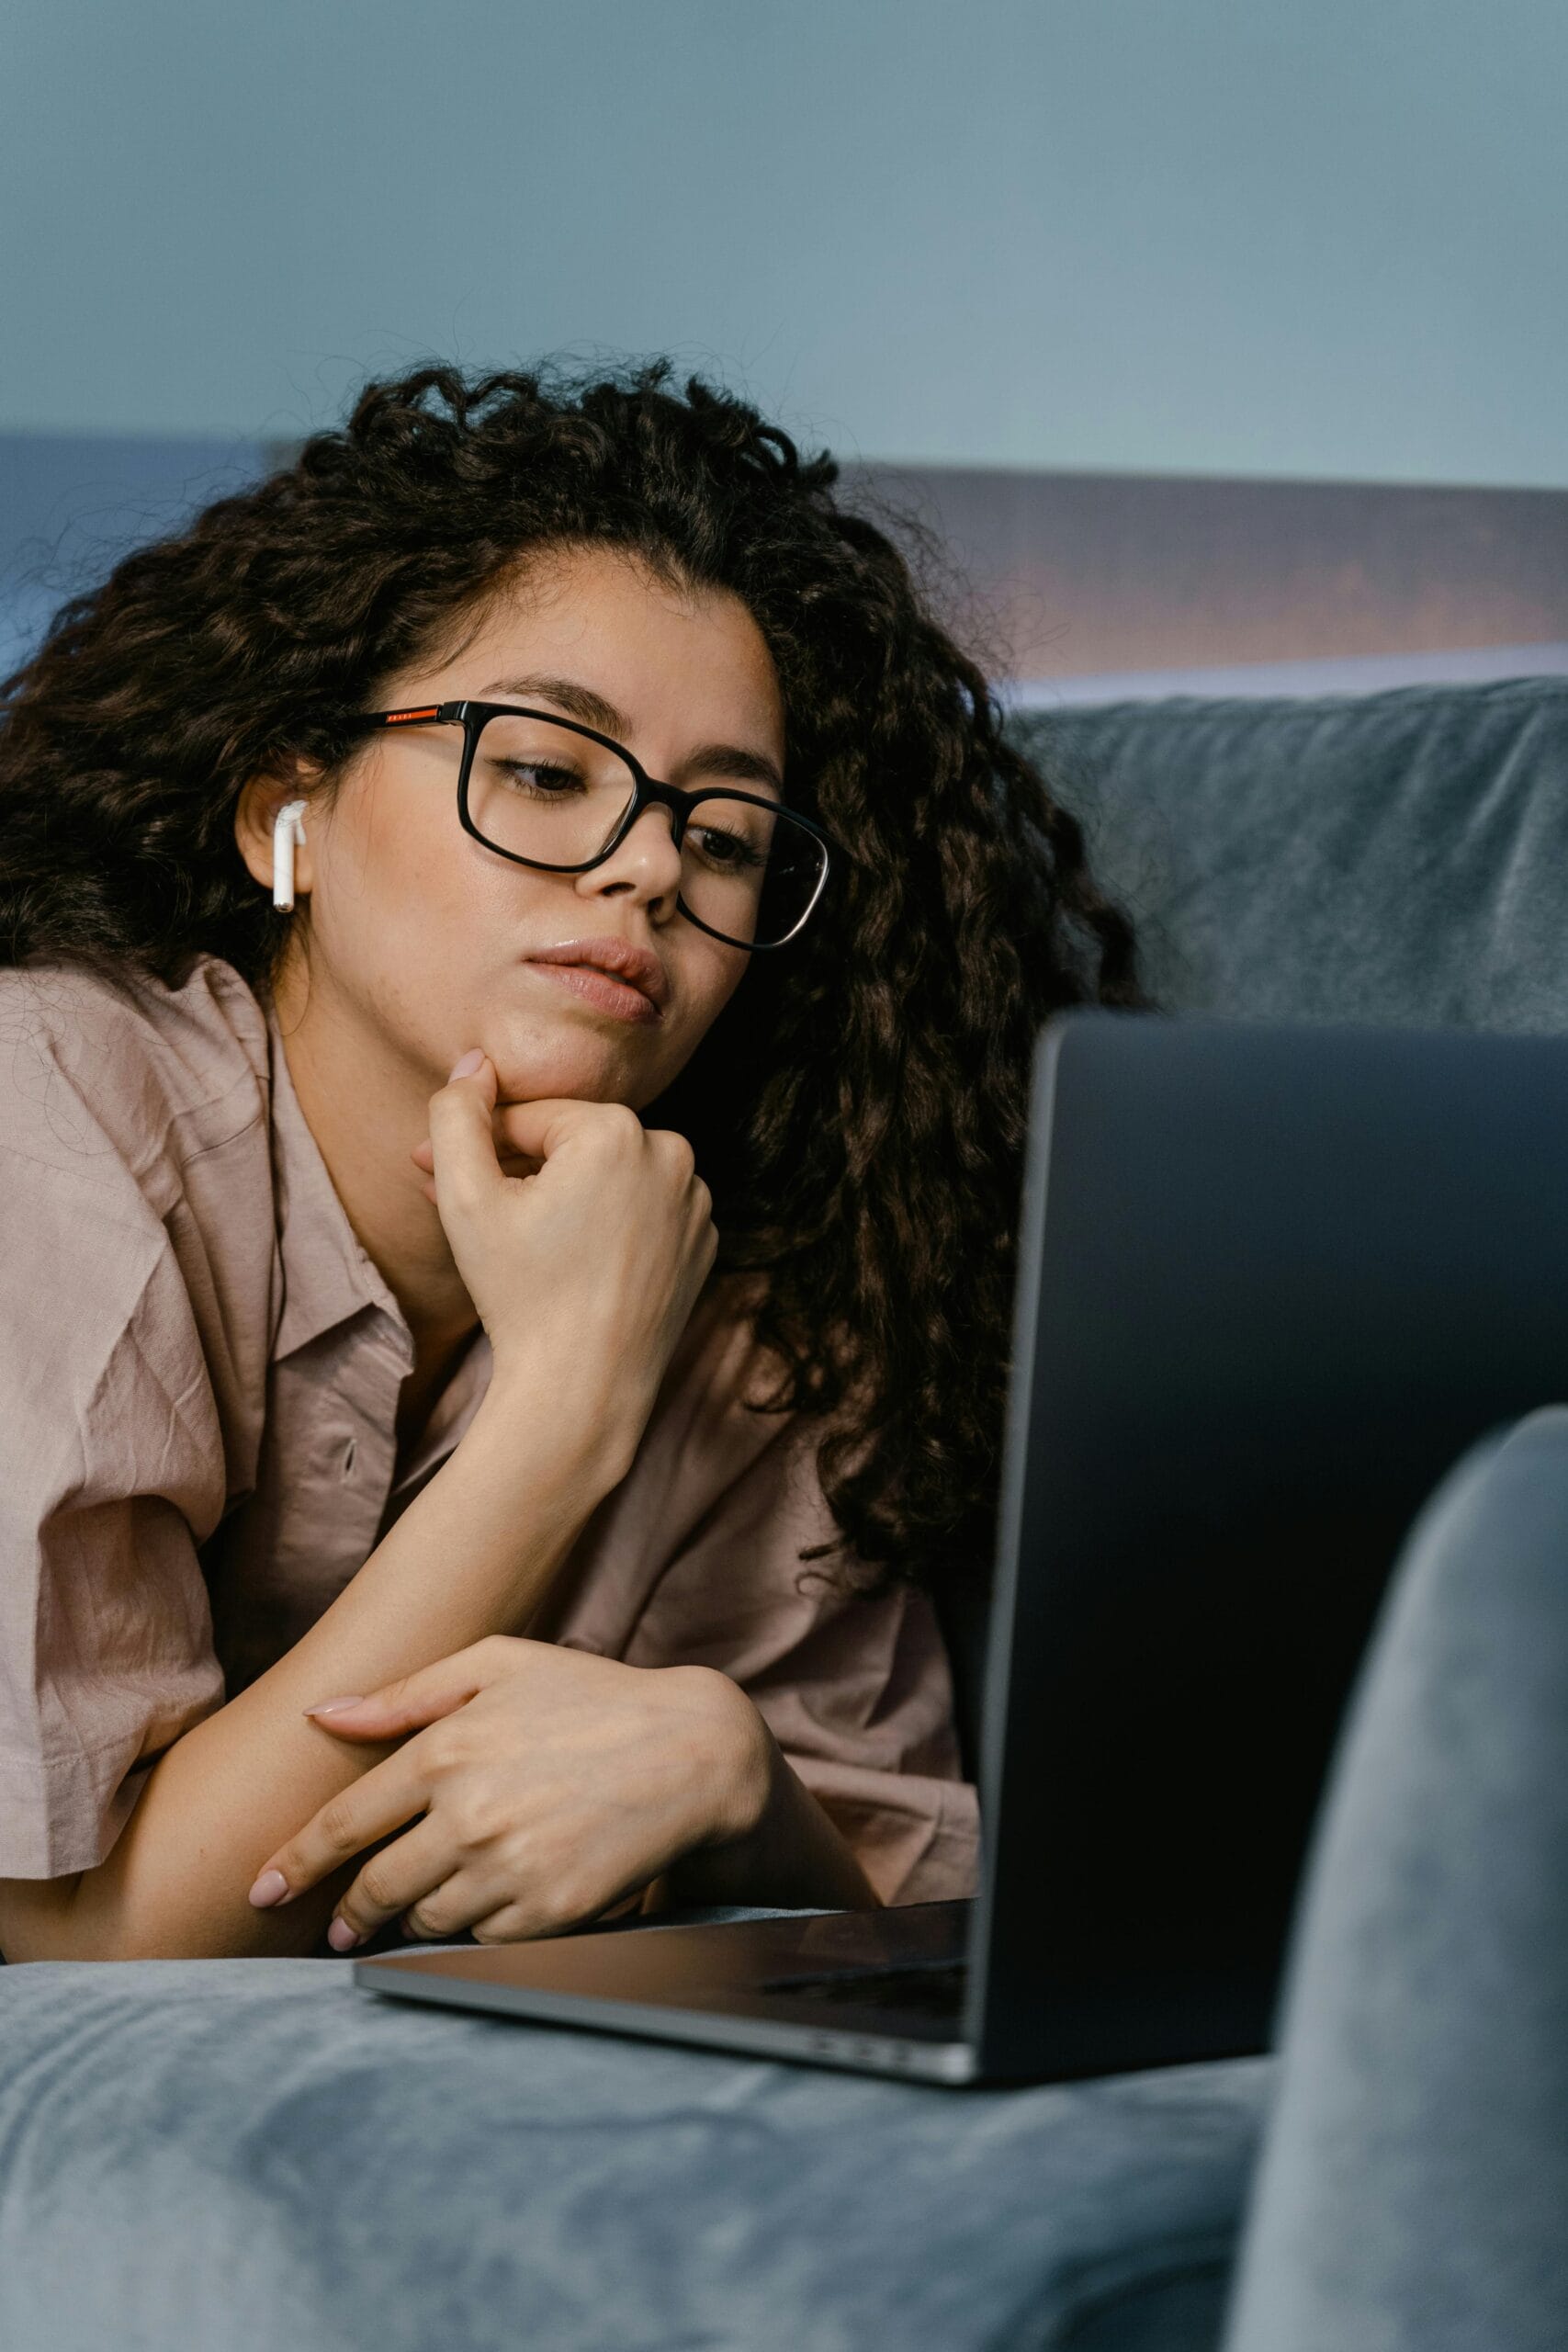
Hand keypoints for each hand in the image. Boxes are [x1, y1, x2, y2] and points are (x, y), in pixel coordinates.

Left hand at [247, 1636, 770, 1949]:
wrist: (693, 1752)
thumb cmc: (592, 1697)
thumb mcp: (499, 1664)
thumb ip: (407, 1693)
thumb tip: (324, 1712)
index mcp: (446, 1750)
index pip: (345, 1823)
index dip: (295, 1862)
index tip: (264, 1889)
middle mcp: (469, 1815)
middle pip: (375, 1887)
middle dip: (347, 1910)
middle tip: (337, 1923)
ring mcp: (510, 1870)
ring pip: (426, 1919)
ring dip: (414, 1916)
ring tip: (426, 1901)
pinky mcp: (550, 1913)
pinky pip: (482, 1939)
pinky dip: (474, 1927)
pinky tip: (490, 1901)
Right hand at [414, 1053, 717, 1448]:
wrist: (584, 1389)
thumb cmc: (520, 1294)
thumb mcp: (466, 1198)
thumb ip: (457, 1116)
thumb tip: (474, 1064)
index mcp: (618, 1131)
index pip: (530, 1119)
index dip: (477, 1146)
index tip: (431, 1173)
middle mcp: (673, 1155)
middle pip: (573, 1148)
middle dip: (515, 1171)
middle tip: (460, 1207)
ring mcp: (696, 1203)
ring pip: (609, 1181)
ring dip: (561, 1197)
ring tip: (513, 1238)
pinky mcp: (704, 1245)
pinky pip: (642, 1217)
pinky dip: (606, 1228)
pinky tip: (566, 1262)